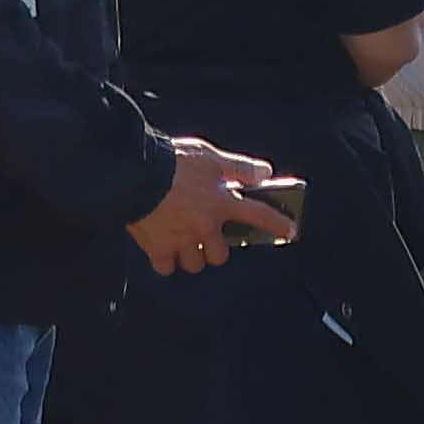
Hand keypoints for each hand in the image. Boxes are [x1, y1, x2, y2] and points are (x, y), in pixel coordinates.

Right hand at [132, 139, 282, 275]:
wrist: (133, 173)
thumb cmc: (172, 161)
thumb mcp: (210, 156)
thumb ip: (239, 167)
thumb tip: (266, 173)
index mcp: (221, 202)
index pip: (259, 216)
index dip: (278, 225)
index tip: (290, 232)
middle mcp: (205, 227)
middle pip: (221, 255)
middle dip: (217, 247)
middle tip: (208, 235)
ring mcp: (181, 241)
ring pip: (196, 263)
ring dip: (194, 255)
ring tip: (185, 241)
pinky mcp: (157, 248)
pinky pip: (167, 267)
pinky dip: (167, 261)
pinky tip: (164, 247)